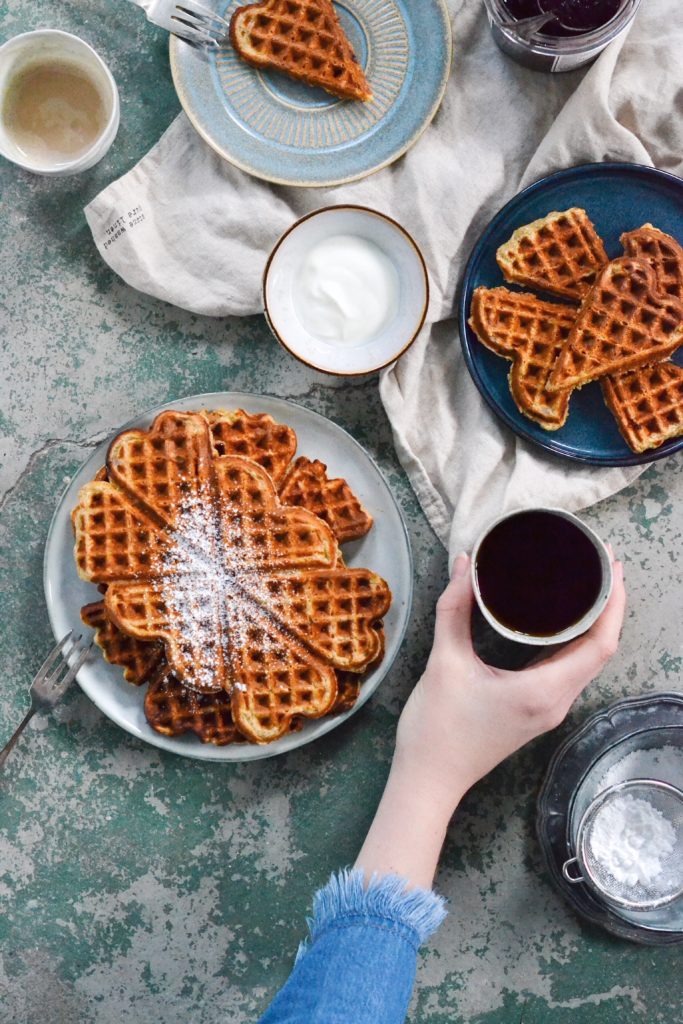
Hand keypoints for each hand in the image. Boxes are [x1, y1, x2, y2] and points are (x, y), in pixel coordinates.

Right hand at [394, 549, 625, 813]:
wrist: (429, 779)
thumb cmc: (437, 727)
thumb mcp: (444, 662)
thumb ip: (454, 610)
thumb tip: (464, 564)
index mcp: (543, 691)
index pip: (600, 644)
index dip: (612, 603)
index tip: (609, 565)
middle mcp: (556, 702)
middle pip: (600, 650)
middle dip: (607, 606)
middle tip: (599, 562)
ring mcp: (548, 709)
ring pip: (587, 661)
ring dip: (594, 624)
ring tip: (587, 583)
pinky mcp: (536, 711)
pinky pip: (569, 670)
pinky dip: (575, 641)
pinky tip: (562, 619)